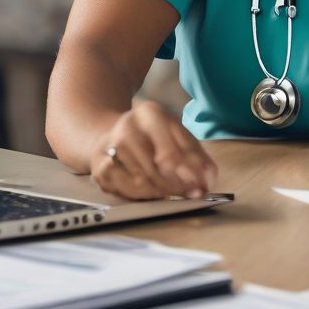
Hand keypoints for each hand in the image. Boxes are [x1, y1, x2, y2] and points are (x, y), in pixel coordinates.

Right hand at [90, 101, 217, 199]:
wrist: (110, 135)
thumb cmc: (151, 137)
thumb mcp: (175, 135)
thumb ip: (194, 155)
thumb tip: (208, 179)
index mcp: (151, 113)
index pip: (175, 151)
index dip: (192, 173)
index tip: (202, 186)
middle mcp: (128, 126)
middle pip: (160, 167)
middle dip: (179, 184)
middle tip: (190, 193)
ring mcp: (111, 146)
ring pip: (144, 180)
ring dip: (164, 191)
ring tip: (173, 192)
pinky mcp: (100, 166)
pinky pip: (127, 189)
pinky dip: (144, 195)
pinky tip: (153, 191)